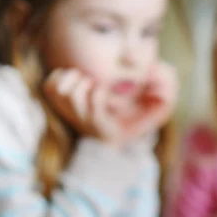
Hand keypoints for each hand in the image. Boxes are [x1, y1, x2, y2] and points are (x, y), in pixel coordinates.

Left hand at [43, 62, 178, 147]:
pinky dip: (59, 78)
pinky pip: (51, 88)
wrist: (111, 141)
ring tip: (84, 78)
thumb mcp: (157, 113)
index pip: (92, 110)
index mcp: (104, 126)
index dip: (98, 94)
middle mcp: (84, 122)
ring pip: (62, 92)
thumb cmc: (137, 121)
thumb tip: (158, 74)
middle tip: (93, 81)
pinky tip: (73, 77)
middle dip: (83, 84)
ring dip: (73, 79)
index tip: (105, 90)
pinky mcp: (61, 105)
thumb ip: (165, 95)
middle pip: (72, 96)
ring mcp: (70, 114)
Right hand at [43, 68, 122, 146]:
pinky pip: (94, 106)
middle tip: (85, 77)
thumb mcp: (87, 104)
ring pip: (71, 96)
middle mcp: (72, 115)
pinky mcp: (99, 124)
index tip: (72, 74)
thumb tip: (80, 71)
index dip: (56, 77)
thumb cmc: (104, 118)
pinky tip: (104, 91)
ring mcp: (85, 120)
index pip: (48, 89)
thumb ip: (81, 88)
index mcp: (66, 109)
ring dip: (83, 84)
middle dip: (70, 77)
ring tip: (94, 83)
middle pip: (58, 91)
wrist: (118, 142)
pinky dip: (99, 93)